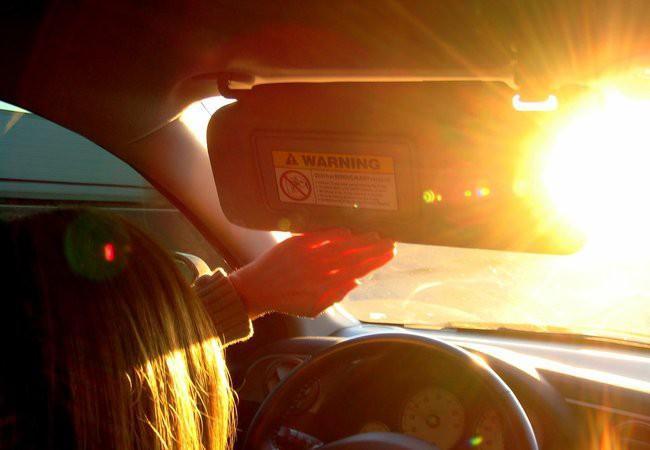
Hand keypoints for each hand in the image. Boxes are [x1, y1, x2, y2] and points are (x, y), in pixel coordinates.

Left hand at [229, 229, 394, 317]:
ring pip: (340, 246)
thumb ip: (336, 295)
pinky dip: (334, 233)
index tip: (390, 254)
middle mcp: (319, 270)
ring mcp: (308, 255)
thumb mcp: (313, 308)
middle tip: (391, 242)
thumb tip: (357, 282)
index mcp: (325, 286)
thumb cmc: (286, 301)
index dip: (375, 262)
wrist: (255, 289)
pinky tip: (349, 230)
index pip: (357, 271)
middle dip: (374, 249)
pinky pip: (319, 236)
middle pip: (353, 257)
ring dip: (360, 240)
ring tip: (376, 236)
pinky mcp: (296, 243)